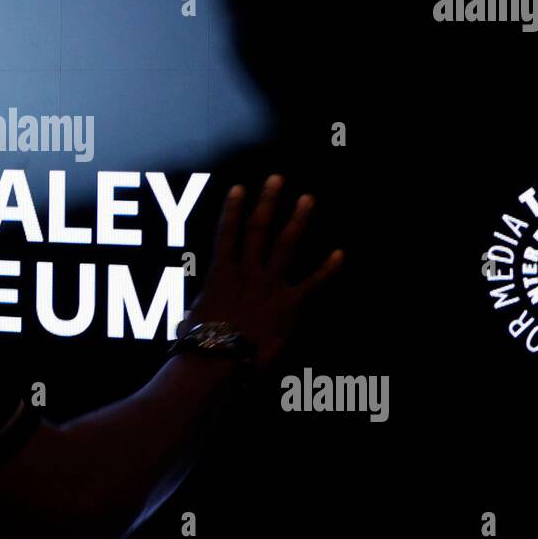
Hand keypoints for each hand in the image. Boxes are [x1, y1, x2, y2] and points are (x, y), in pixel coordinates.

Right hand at [186, 175, 342, 367]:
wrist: (220, 359)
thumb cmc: (201, 341)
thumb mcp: (196, 314)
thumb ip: (206, 302)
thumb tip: (199, 307)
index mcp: (221, 272)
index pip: (227, 232)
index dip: (233, 209)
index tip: (240, 187)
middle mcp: (247, 272)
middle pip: (258, 229)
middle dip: (267, 202)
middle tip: (277, 179)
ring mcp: (269, 285)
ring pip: (285, 245)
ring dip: (297, 220)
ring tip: (306, 199)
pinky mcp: (288, 304)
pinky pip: (312, 283)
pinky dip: (327, 269)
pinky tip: (340, 253)